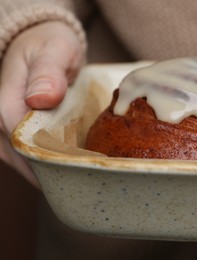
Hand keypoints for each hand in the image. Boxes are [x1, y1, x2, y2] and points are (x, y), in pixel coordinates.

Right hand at [0, 21, 84, 187]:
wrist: (41, 39)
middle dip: (46, 170)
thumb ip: (48, 72)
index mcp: (4, 98)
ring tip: (72, 179)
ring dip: (43, 169)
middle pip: (17, 154)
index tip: (71, 172)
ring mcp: (2, 122)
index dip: (44, 159)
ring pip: (17, 157)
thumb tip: (40, 99)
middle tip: (77, 182)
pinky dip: (41, 160)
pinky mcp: (11, 126)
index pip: (19, 139)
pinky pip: (22, 151)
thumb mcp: (55, 49)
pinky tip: (61, 166)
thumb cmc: (50, 42)